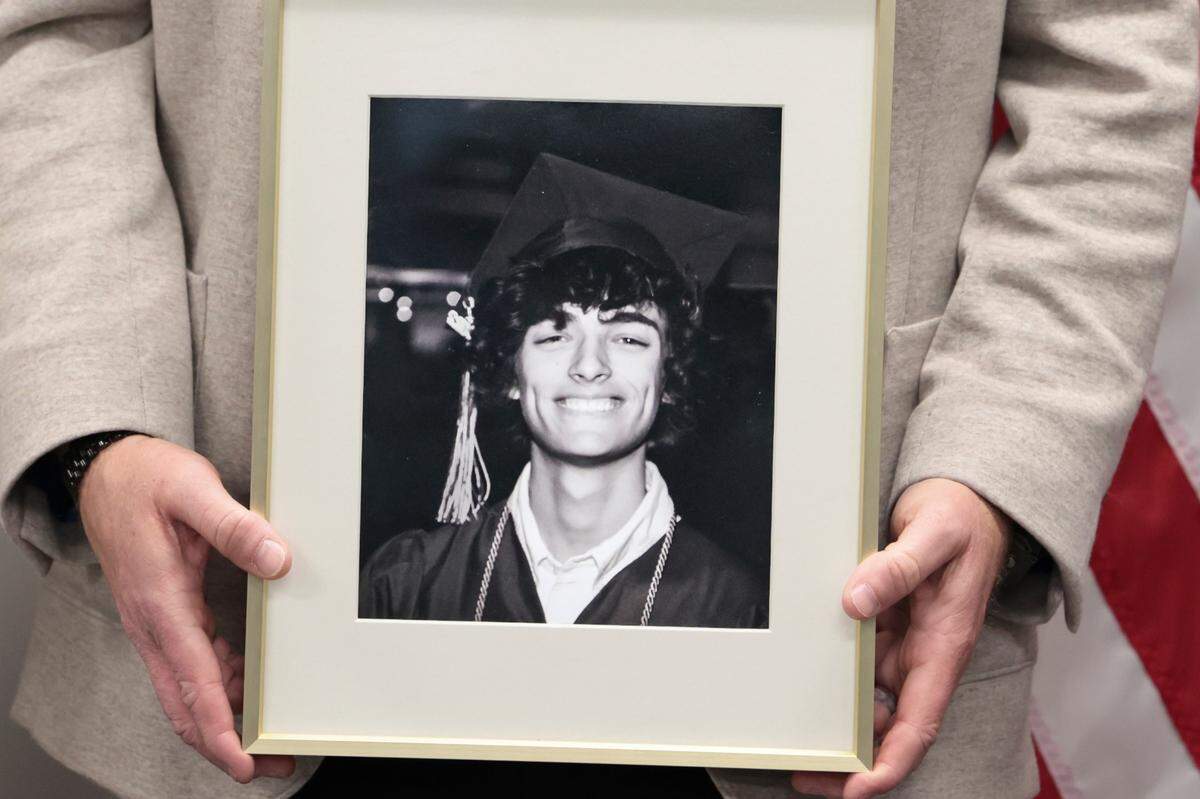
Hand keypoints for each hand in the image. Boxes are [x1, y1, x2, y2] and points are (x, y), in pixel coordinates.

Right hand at [78, 435, 295, 782]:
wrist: (107, 470)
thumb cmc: (147, 479)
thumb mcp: (193, 490)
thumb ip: (235, 526)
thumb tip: (277, 560)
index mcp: (160, 603)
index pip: (192, 682)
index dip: (219, 728)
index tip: (244, 762)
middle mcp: (153, 624)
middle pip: (186, 705)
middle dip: (225, 743)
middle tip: (271, 765)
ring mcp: (156, 624)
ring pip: (187, 690)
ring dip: (225, 718)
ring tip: (268, 736)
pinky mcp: (164, 616)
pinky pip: (190, 665)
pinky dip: (219, 685)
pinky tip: (248, 685)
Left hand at [791, 478, 1011, 797]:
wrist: (965, 501)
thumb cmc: (961, 519)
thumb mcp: (935, 534)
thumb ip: (898, 566)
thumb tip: (856, 600)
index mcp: (944, 645)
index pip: (919, 722)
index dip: (890, 763)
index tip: (856, 789)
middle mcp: (923, 654)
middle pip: (887, 723)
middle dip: (852, 758)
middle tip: (803, 773)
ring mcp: (902, 643)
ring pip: (867, 698)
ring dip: (837, 721)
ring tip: (793, 738)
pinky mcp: (885, 626)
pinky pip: (855, 662)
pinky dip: (832, 678)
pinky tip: (801, 680)